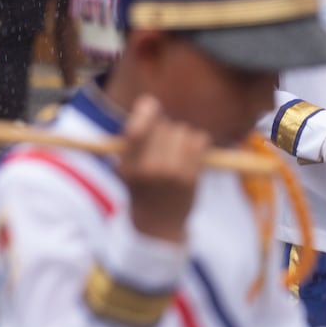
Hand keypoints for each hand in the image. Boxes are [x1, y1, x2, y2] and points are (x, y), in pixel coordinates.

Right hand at [118, 95, 210, 242]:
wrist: (158, 225)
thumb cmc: (142, 189)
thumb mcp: (126, 167)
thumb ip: (134, 137)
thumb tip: (149, 101)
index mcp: (129, 164)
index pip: (137, 128)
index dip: (146, 111)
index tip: (150, 105)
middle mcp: (149, 168)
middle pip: (165, 125)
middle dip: (166, 129)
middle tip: (164, 145)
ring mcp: (172, 173)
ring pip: (183, 130)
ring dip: (182, 136)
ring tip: (177, 153)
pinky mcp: (191, 177)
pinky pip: (199, 140)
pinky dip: (197, 143)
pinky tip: (190, 156)